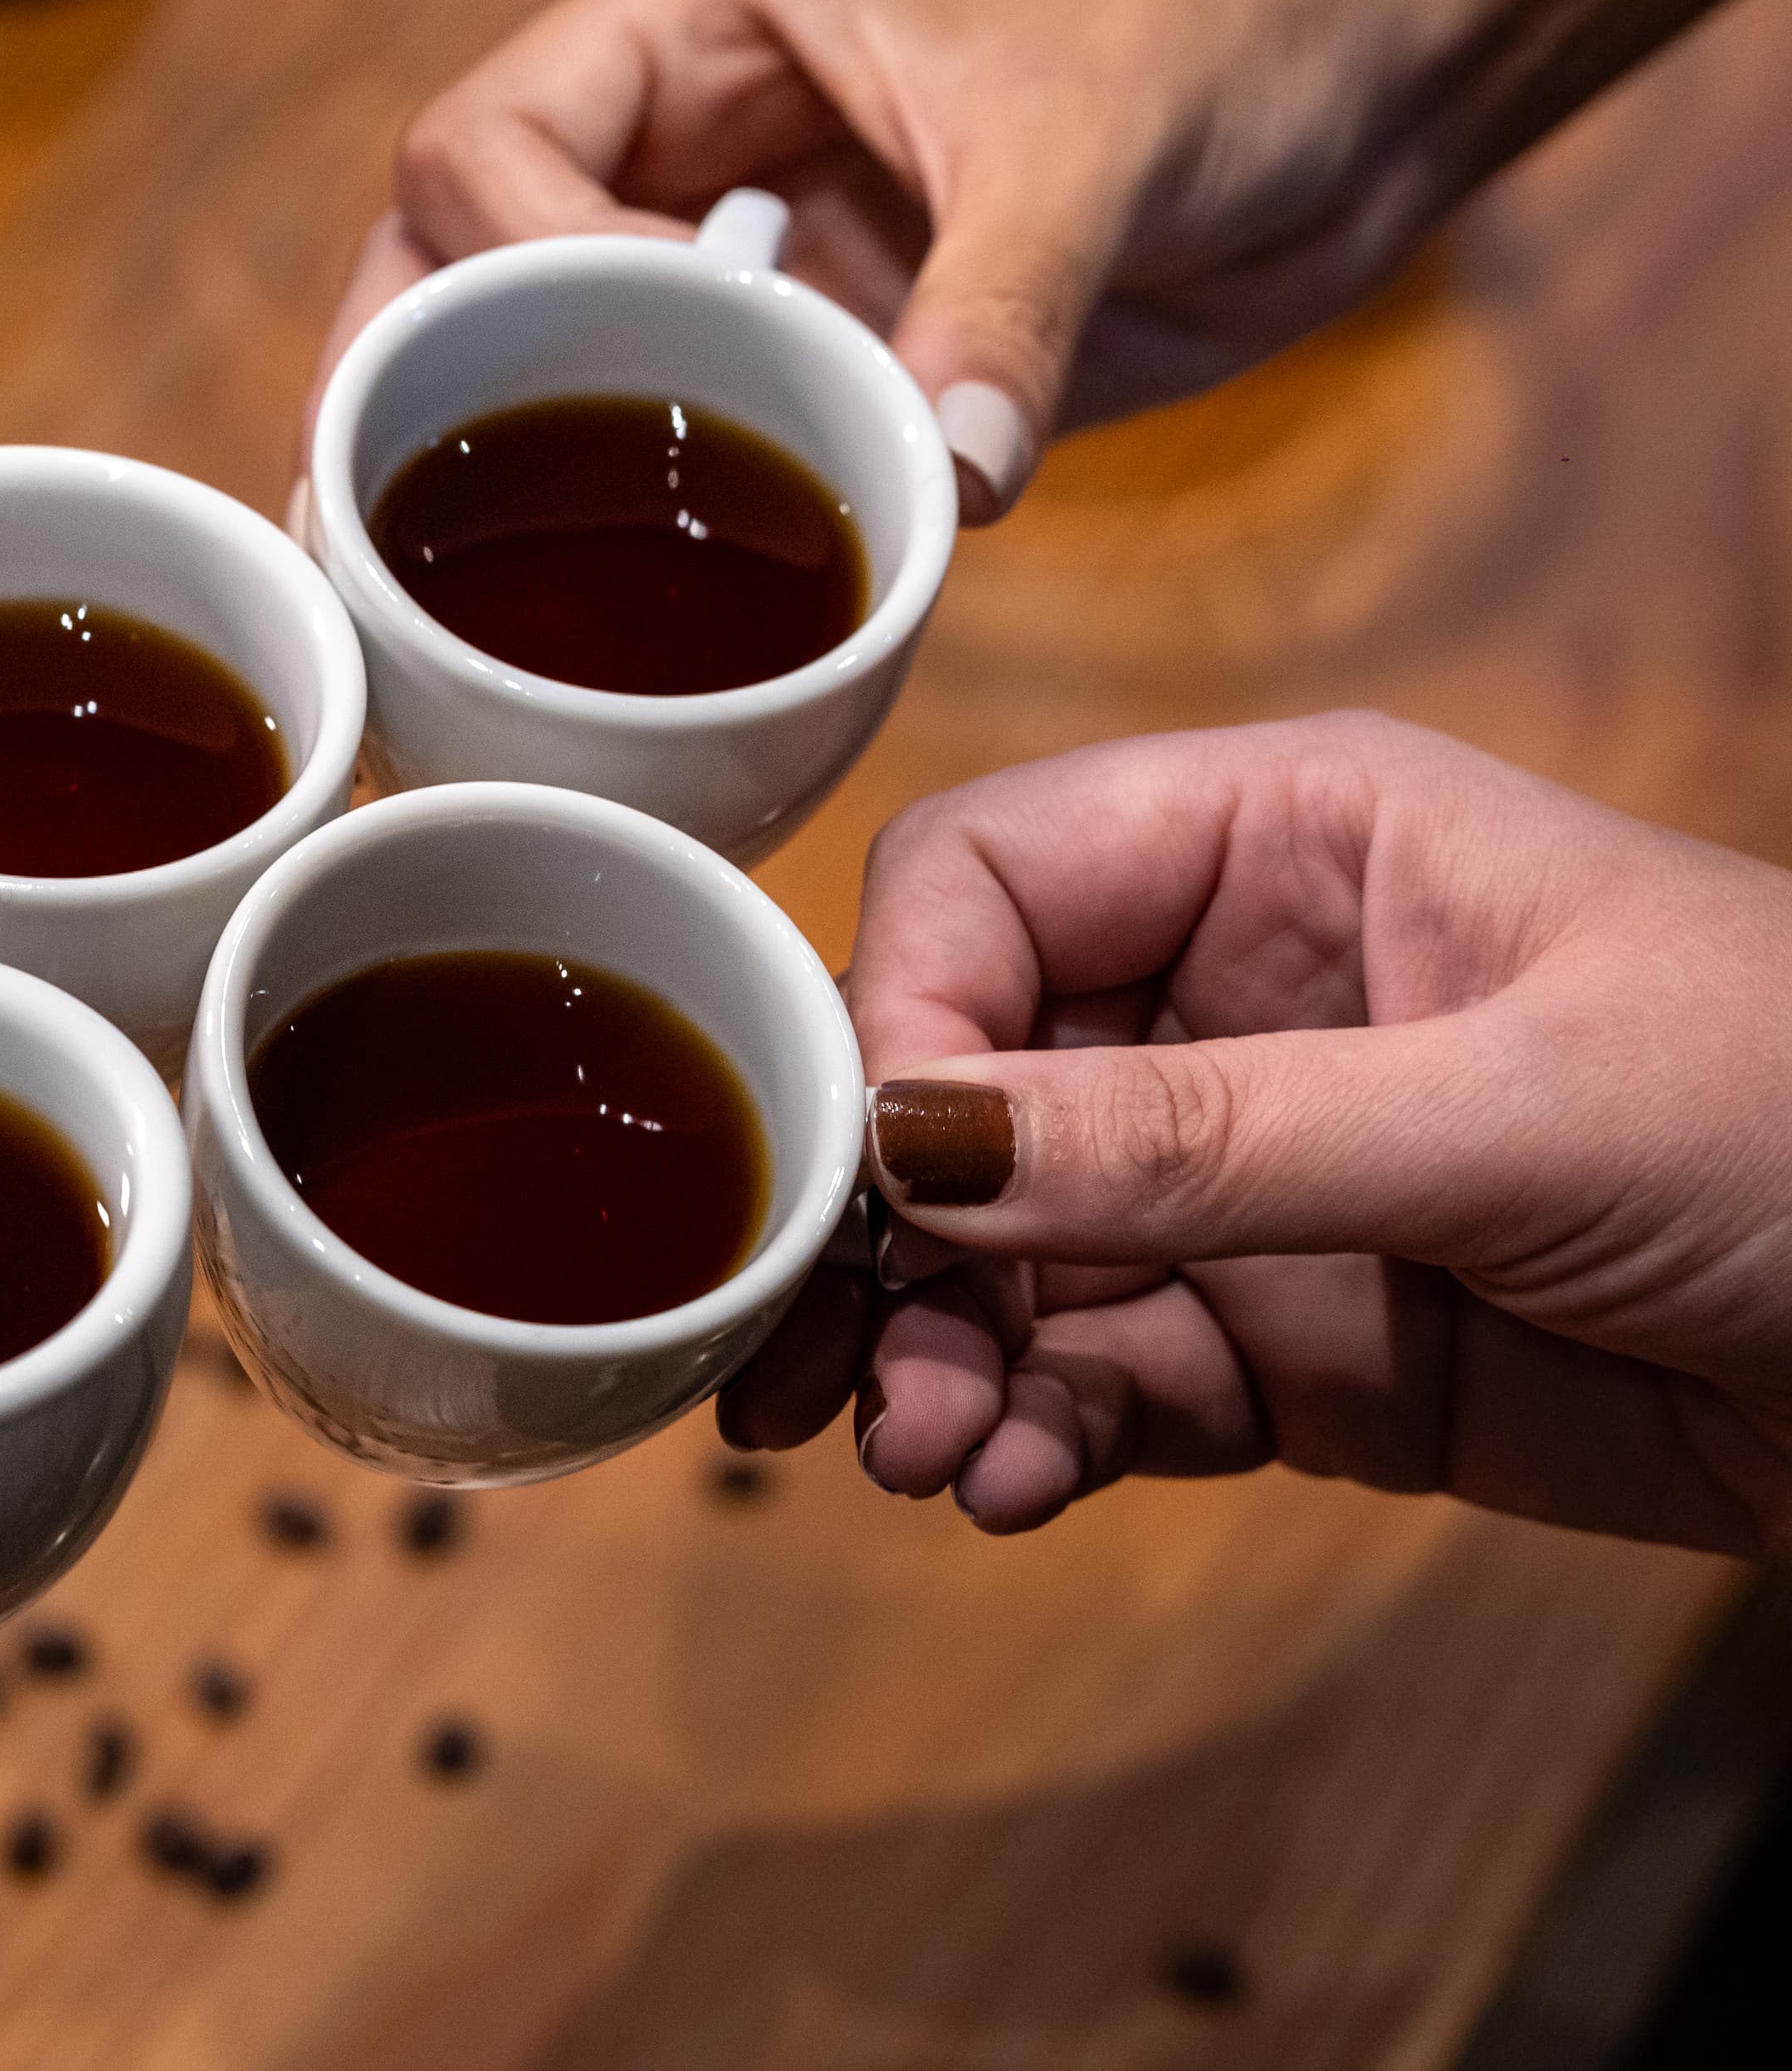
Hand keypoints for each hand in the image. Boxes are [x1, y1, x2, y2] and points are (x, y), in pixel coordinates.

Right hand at [314, 0, 1791, 517]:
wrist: (1360, 77)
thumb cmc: (1230, 12)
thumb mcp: (1102, 138)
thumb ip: (1009, 303)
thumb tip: (944, 482)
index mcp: (698, 20)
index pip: (490, 148)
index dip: (497, 278)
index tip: (574, 387)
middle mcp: (686, 134)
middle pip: (455, 271)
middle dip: (414, 405)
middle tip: (382, 558)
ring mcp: (746, 253)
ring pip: (552, 369)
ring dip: (516, 485)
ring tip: (451, 629)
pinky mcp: (819, 353)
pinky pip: (691, 447)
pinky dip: (660, 534)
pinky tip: (635, 636)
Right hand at [720, 713, 1791, 1556]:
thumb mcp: (1509, 1111)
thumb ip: (1206, 1136)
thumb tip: (922, 1142)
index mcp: (1285, 840)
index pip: (991, 881)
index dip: (900, 1011)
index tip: (875, 1172)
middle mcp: (1232, 994)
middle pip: (961, 1081)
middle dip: (881, 1226)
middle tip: (818, 1366)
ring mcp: (1249, 1178)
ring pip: (1006, 1255)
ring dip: (941, 1356)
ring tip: (935, 1458)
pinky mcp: (1282, 1342)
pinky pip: (1098, 1378)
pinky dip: (1038, 1436)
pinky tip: (1019, 1487)